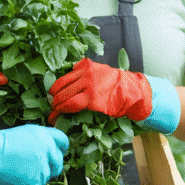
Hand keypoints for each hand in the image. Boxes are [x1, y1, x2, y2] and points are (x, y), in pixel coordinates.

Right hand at [0, 126, 68, 184]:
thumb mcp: (22, 134)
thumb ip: (37, 141)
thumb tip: (44, 149)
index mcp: (44, 135)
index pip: (62, 140)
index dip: (60, 147)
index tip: (59, 152)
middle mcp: (48, 150)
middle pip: (58, 161)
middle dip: (53, 166)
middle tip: (41, 168)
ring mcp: (43, 166)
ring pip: (46, 176)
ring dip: (36, 176)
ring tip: (19, 172)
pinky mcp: (36, 180)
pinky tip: (15, 179)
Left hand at [48, 58, 180, 133]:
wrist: (134, 91)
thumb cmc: (119, 85)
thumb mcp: (101, 71)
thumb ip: (86, 73)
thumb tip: (71, 80)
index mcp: (86, 66)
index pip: (64, 77)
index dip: (54, 88)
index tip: (51, 94)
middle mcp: (85, 74)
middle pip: (60, 87)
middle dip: (53, 98)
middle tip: (51, 106)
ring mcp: (87, 86)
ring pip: (63, 96)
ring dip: (55, 106)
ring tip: (52, 113)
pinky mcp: (91, 99)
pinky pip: (70, 105)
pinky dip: (61, 112)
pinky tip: (56, 117)